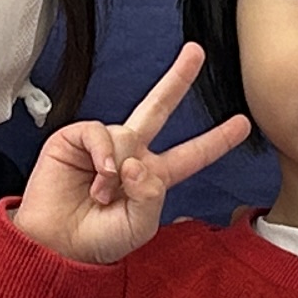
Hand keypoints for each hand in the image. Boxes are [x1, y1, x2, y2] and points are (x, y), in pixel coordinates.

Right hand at [10, 45, 250, 265]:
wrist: (55, 245)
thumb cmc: (97, 241)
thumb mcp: (138, 226)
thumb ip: (150, 196)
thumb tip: (136, 161)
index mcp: (152, 178)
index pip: (191, 155)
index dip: (216, 140)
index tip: (243, 123)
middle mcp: (130, 155)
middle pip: (158, 109)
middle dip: (176, 79)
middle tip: (196, 52)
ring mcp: (104, 146)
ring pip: (126, 133)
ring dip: (117, 168)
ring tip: (101, 195)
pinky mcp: (75, 140)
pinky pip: (98, 131)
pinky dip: (102, 152)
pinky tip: (97, 174)